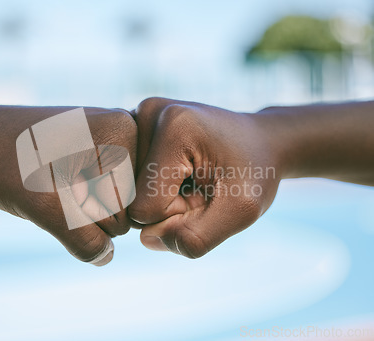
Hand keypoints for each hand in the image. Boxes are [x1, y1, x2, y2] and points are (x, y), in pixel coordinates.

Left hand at [0, 101, 136, 265]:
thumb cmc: (0, 164)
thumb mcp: (41, 205)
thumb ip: (81, 238)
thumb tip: (106, 258)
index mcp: (121, 132)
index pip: (126, 210)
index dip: (84, 212)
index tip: (53, 183)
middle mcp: (123, 130)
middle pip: (123, 206)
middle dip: (84, 208)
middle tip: (49, 182)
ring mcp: (108, 138)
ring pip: (110, 202)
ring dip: (77, 204)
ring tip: (48, 178)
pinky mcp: (94, 147)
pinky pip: (97, 190)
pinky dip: (74, 195)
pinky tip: (53, 176)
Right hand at [129, 97, 280, 257]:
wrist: (260, 140)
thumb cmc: (254, 173)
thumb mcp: (241, 212)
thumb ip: (196, 237)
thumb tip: (145, 239)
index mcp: (173, 127)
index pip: (145, 208)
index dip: (177, 215)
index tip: (206, 193)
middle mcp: (147, 112)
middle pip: (132, 197)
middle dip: (167, 204)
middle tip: (201, 184)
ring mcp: (137, 115)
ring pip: (127, 188)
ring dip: (160, 195)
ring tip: (191, 175)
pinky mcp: (133, 123)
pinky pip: (127, 175)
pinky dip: (151, 184)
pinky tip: (176, 169)